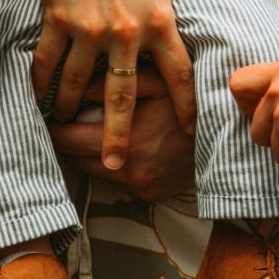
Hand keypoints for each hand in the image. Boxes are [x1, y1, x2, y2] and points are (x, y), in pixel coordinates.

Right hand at [22, 0, 239, 168]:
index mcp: (158, 17)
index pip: (178, 72)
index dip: (183, 103)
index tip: (185, 128)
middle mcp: (125, 32)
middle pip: (125, 94)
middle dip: (119, 133)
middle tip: (117, 164)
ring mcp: (88, 30)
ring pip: (80, 83)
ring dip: (72, 109)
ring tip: (65, 126)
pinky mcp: (58, 20)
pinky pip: (49, 60)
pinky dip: (42, 81)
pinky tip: (39, 96)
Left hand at [49, 67, 195, 200]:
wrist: (232, 141)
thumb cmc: (194, 103)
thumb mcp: (160, 83)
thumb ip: (117, 84)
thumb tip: (78, 87)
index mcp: (127, 142)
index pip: (67, 140)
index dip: (53, 126)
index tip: (46, 113)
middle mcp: (129, 172)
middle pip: (74, 160)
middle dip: (65, 140)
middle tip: (61, 119)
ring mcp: (140, 188)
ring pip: (93, 171)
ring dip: (86, 152)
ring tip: (86, 129)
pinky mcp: (149, 195)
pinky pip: (116, 180)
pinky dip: (110, 163)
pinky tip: (117, 144)